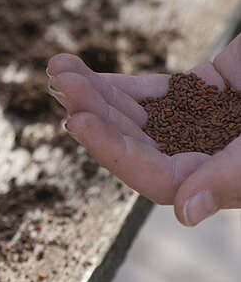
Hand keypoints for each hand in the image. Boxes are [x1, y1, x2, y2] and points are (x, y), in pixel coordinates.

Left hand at [46, 34, 240, 225]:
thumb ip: (229, 180)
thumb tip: (186, 213)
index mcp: (219, 182)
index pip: (150, 174)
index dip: (109, 149)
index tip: (76, 120)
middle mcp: (203, 158)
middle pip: (133, 140)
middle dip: (92, 111)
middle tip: (58, 83)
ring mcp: (200, 122)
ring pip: (135, 114)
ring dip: (96, 94)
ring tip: (59, 68)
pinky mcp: (204, 90)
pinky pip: (152, 92)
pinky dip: (119, 84)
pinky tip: (83, 72)